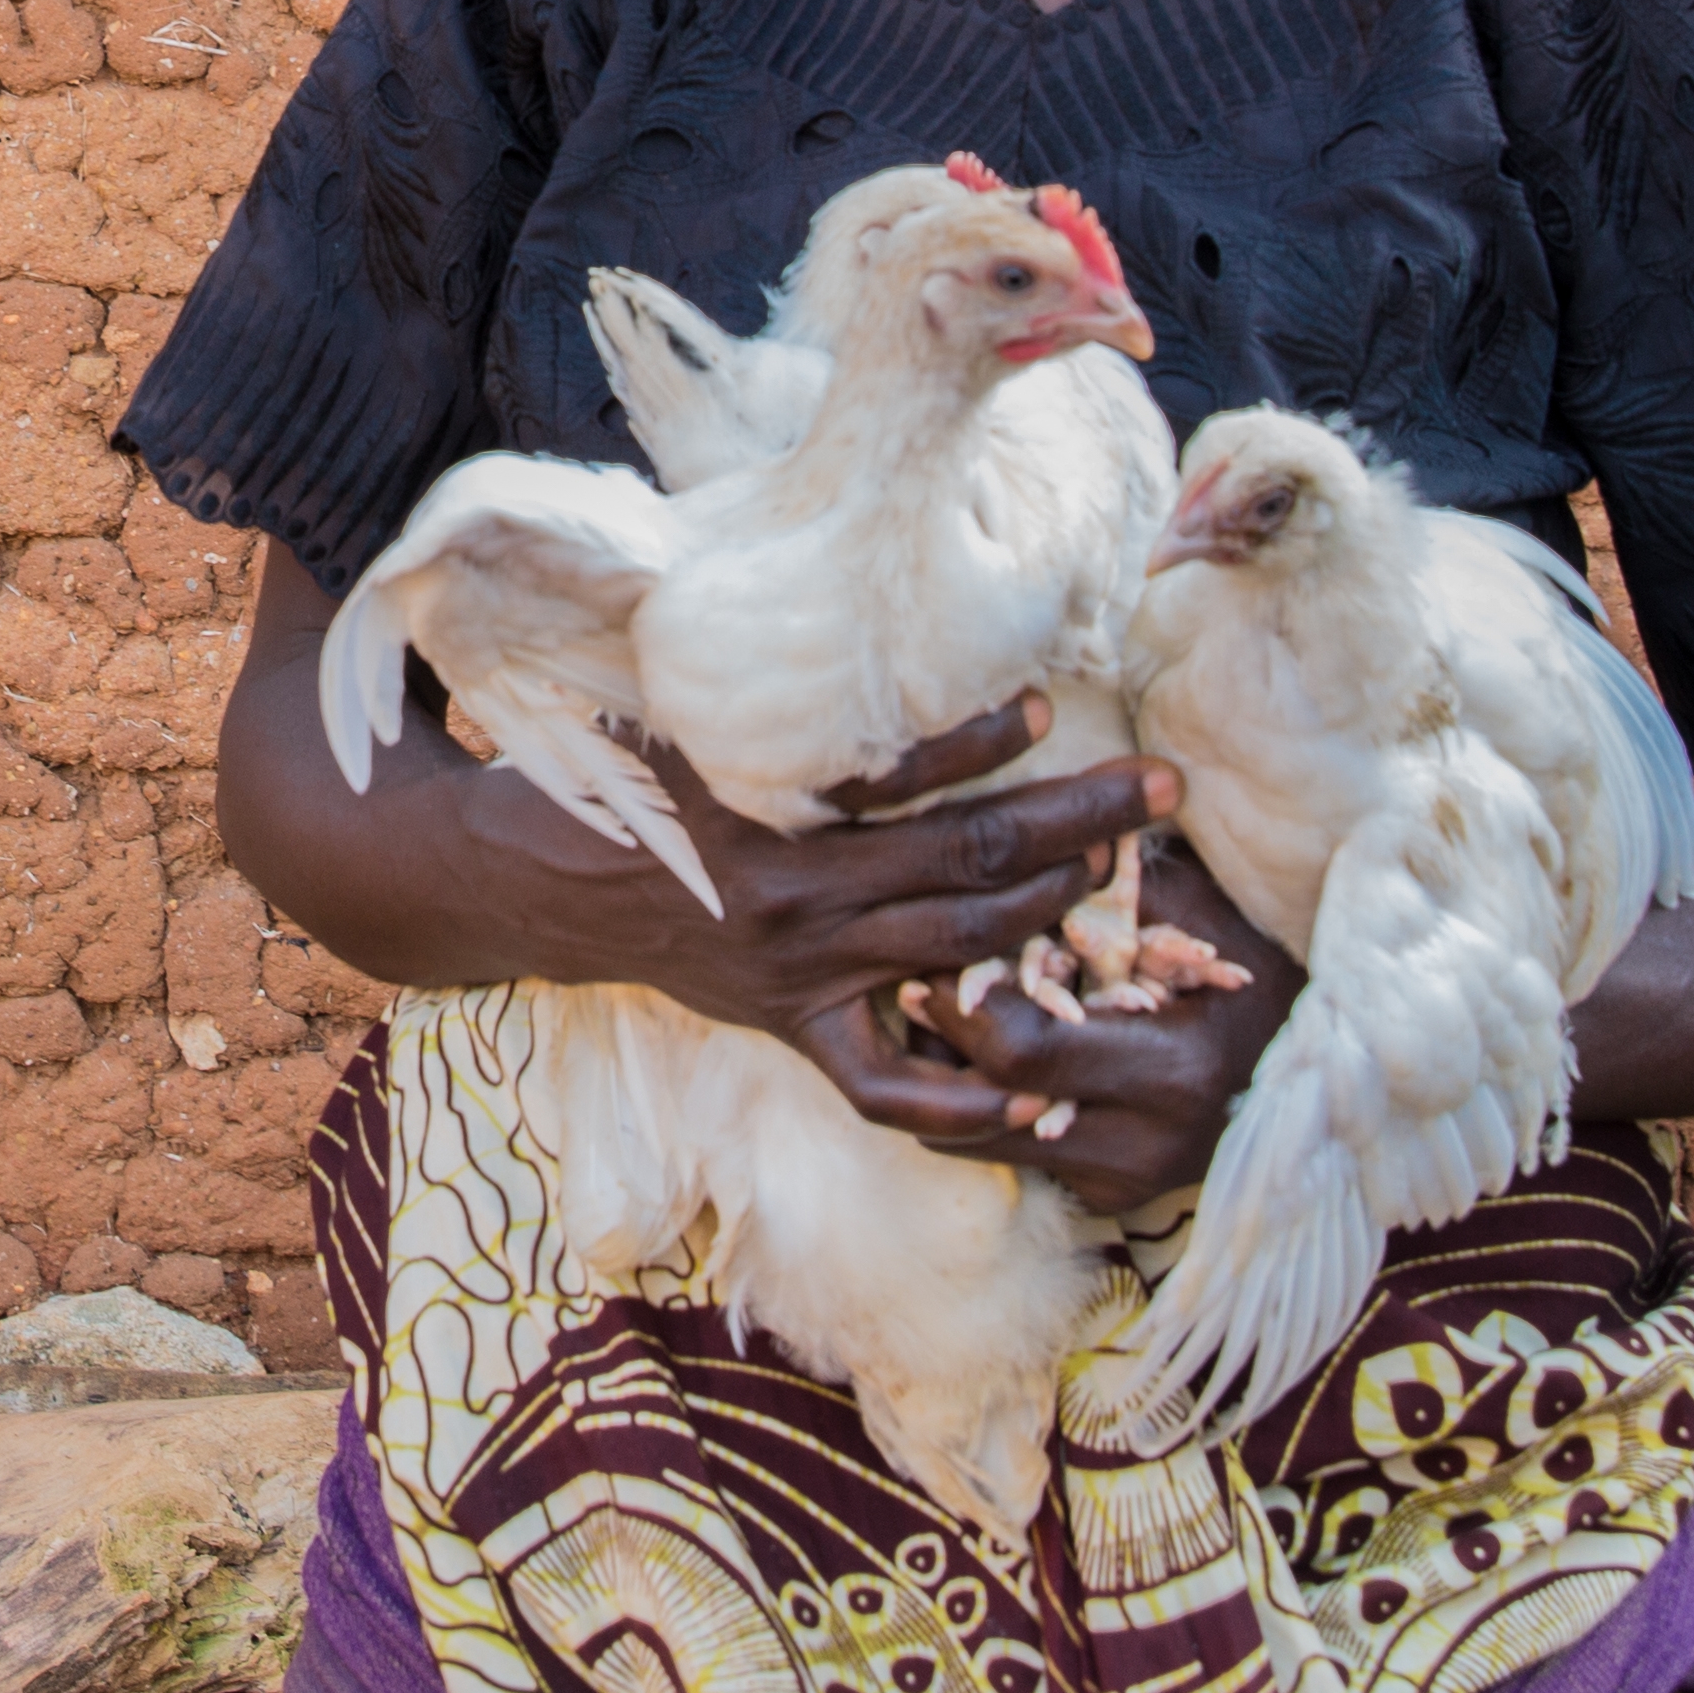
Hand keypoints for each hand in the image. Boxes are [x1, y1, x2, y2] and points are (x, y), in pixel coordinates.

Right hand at [485, 695, 1179, 1058]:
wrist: (532, 882)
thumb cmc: (612, 776)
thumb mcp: (675, 711)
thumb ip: (763, 682)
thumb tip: (835, 593)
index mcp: (765, 821)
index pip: (903, 787)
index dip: (986, 747)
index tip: (1053, 703)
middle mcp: (796, 907)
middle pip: (968, 870)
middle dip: (1079, 825)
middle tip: (1161, 787)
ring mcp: (802, 976)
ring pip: (959, 954)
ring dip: (1055, 909)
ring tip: (1120, 864)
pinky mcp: (795, 1027)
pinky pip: (884, 1087)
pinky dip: (960, 1099)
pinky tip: (1039, 1095)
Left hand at [803, 840, 1305, 1214]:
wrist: (1327, 1062)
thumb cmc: (1261, 961)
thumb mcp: (1196, 908)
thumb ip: (1110, 886)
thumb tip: (1015, 839)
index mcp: (1172, 1070)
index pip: (1017, 1052)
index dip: (961, 1002)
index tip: (935, 956)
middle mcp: (1147, 1143)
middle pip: (984, 1105)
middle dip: (941, 1043)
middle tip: (915, 982)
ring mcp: (1129, 1180)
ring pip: (983, 1140)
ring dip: (952, 1080)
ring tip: (947, 1015)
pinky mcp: (1113, 1196)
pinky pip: (1013, 1153)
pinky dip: (987, 1104)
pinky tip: (991, 1053)